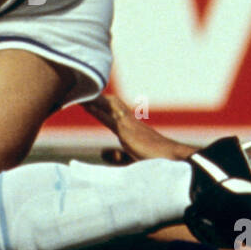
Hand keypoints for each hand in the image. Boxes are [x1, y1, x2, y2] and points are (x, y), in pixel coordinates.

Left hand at [82, 93, 197, 161]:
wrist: (172, 156)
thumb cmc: (157, 159)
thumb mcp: (133, 158)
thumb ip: (118, 156)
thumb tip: (103, 153)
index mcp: (131, 127)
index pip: (112, 113)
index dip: (101, 106)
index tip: (89, 100)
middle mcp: (129, 121)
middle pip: (110, 103)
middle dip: (96, 98)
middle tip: (81, 90)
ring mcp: (127, 123)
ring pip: (107, 105)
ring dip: (93, 99)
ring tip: (79, 91)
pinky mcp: (125, 128)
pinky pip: (107, 114)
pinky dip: (96, 107)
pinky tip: (86, 102)